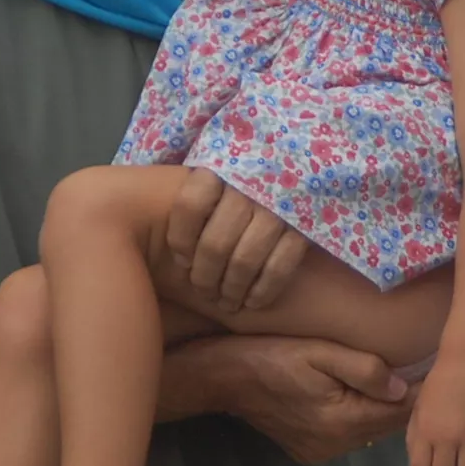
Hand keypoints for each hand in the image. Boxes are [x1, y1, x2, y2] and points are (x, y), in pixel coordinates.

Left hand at [166, 168, 309, 313]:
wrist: (302, 164)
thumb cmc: (241, 180)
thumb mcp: (215, 175)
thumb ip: (191, 200)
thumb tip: (160, 242)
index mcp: (221, 167)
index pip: (190, 206)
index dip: (181, 240)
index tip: (182, 261)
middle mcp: (248, 184)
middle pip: (215, 242)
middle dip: (205, 277)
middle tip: (203, 291)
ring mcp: (278, 206)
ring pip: (245, 260)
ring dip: (231, 289)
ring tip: (225, 301)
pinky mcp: (304, 226)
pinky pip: (280, 267)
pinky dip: (264, 290)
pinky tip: (252, 301)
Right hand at [195, 335, 412, 464]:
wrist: (226, 377)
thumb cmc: (275, 355)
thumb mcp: (322, 352)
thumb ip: (365, 369)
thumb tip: (402, 388)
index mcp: (343, 421)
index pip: (398, 412)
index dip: (420, 391)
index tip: (436, 372)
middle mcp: (336, 445)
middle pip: (386, 425)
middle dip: (405, 402)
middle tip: (424, 374)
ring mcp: (321, 452)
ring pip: (369, 432)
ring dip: (382, 411)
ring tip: (398, 383)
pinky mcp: (309, 452)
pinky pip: (349, 436)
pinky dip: (360, 418)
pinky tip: (362, 397)